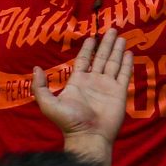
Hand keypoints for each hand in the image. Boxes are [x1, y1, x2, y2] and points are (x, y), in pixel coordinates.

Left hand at [32, 28, 132, 155]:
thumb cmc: (69, 121)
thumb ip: (41, 87)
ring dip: (117, 50)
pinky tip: (128, 53)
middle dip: (106, 44)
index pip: (83, 60)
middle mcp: (94, 81)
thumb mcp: (48, 104)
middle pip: (101, 58)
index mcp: (78, 82)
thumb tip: (36, 68)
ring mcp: (107, 86)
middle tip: (111, 29)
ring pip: (113, 63)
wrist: (89, 136)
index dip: (87, 49)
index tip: (91, 37)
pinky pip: (124, 75)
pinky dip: (127, 64)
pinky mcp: (120, 92)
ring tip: (121, 36)